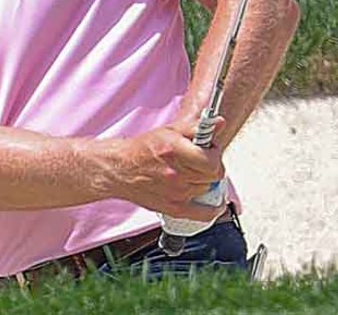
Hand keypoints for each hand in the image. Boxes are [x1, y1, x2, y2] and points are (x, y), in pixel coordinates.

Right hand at [104, 117, 227, 221]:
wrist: (118, 169)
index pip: (212, 160)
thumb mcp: (168, 131)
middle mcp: (176, 173)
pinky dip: (213, 209)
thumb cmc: (141, 150)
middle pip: (213, 175)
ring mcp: (176, 193)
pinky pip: (204, 214)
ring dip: (203, 182)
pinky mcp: (174, 208)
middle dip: (209, 166)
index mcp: (175, 151)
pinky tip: (212, 202)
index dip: (214, 154)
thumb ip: (195, 127)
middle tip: (200, 162)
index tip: (209, 151)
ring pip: (207, 189)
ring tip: (191, 175)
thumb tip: (219, 123)